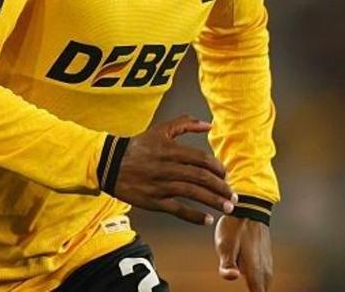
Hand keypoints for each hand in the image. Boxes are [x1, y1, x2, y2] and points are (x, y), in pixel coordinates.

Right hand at [109, 114, 236, 225]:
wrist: (110, 164)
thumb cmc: (139, 146)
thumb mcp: (160, 130)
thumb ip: (184, 124)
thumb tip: (208, 125)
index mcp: (170, 150)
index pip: (201, 159)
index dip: (217, 168)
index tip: (225, 175)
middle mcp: (167, 168)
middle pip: (200, 178)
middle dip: (221, 187)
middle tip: (233, 196)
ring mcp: (160, 185)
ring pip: (192, 194)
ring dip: (213, 201)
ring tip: (227, 208)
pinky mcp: (154, 201)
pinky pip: (177, 209)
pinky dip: (193, 216)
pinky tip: (206, 220)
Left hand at [216, 216, 272, 290]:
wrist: (250, 206)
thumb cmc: (235, 225)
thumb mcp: (225, 244)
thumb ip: (227, 264)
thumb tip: (233, 277)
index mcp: (254, 266)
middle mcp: (264, 266)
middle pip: (262, 289)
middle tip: (249, 291)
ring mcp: (267, 260)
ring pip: (265, 282)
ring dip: (259, 287)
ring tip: (251, 288)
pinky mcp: (266, 254)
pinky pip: (265, 274)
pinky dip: (260, 280)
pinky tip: (253, 279)